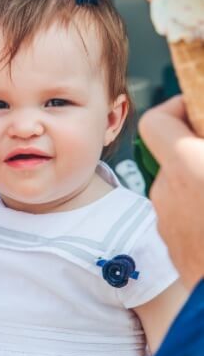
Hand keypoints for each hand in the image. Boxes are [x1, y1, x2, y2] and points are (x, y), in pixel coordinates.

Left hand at [139, 96, 203, 288]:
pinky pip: (184, 215)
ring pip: (180, 187)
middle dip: (197, 148)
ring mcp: (169, 222)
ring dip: (201, 180)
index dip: (174, 109)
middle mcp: (168, 191)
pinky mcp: (176, 247)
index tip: (197, 108)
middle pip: (171, 155)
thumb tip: (200, 137)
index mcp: (188, 166)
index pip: (156, 123)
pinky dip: (201, 209)